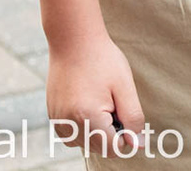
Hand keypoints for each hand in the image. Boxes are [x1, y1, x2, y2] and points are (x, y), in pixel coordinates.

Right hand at [46, 31, 145, 156]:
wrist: (73, 41)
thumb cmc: (103, 60)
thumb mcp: (125, 87)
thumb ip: (132, 118)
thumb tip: (137, 145)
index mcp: (87, 117)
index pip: (112, 149)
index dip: (126, 136)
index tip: (127, 114)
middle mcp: (67, 124)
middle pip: (98, 148)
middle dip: (111, 132)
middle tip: (113, 102)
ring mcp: (57, 120)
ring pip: (84, 142)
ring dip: (97, 130)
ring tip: (101, 100)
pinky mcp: (52, 115)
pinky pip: (72, 133)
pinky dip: (84, 125)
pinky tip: (89, 101)